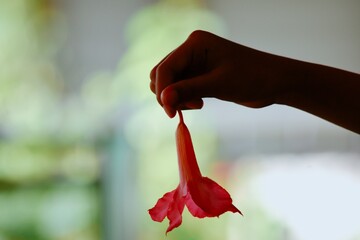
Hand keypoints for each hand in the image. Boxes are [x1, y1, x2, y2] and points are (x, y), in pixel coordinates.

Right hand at [150, 30, 282, 117]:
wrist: (275, 82)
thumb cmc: (252, 77)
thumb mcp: (219, 84)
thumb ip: (188, 90)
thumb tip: (163, 99)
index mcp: (195, 43)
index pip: (165, 68)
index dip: (163, 90)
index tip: (170, 113)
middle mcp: (191, 50)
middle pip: (162, 74)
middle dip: (169, 94)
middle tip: (191, 107)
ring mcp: (194, 62)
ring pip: (169, 83)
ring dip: (176, 97)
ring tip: (198, 104)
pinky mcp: (199, 75)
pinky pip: (180, 88)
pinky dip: (184, 99)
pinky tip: (200, 103)